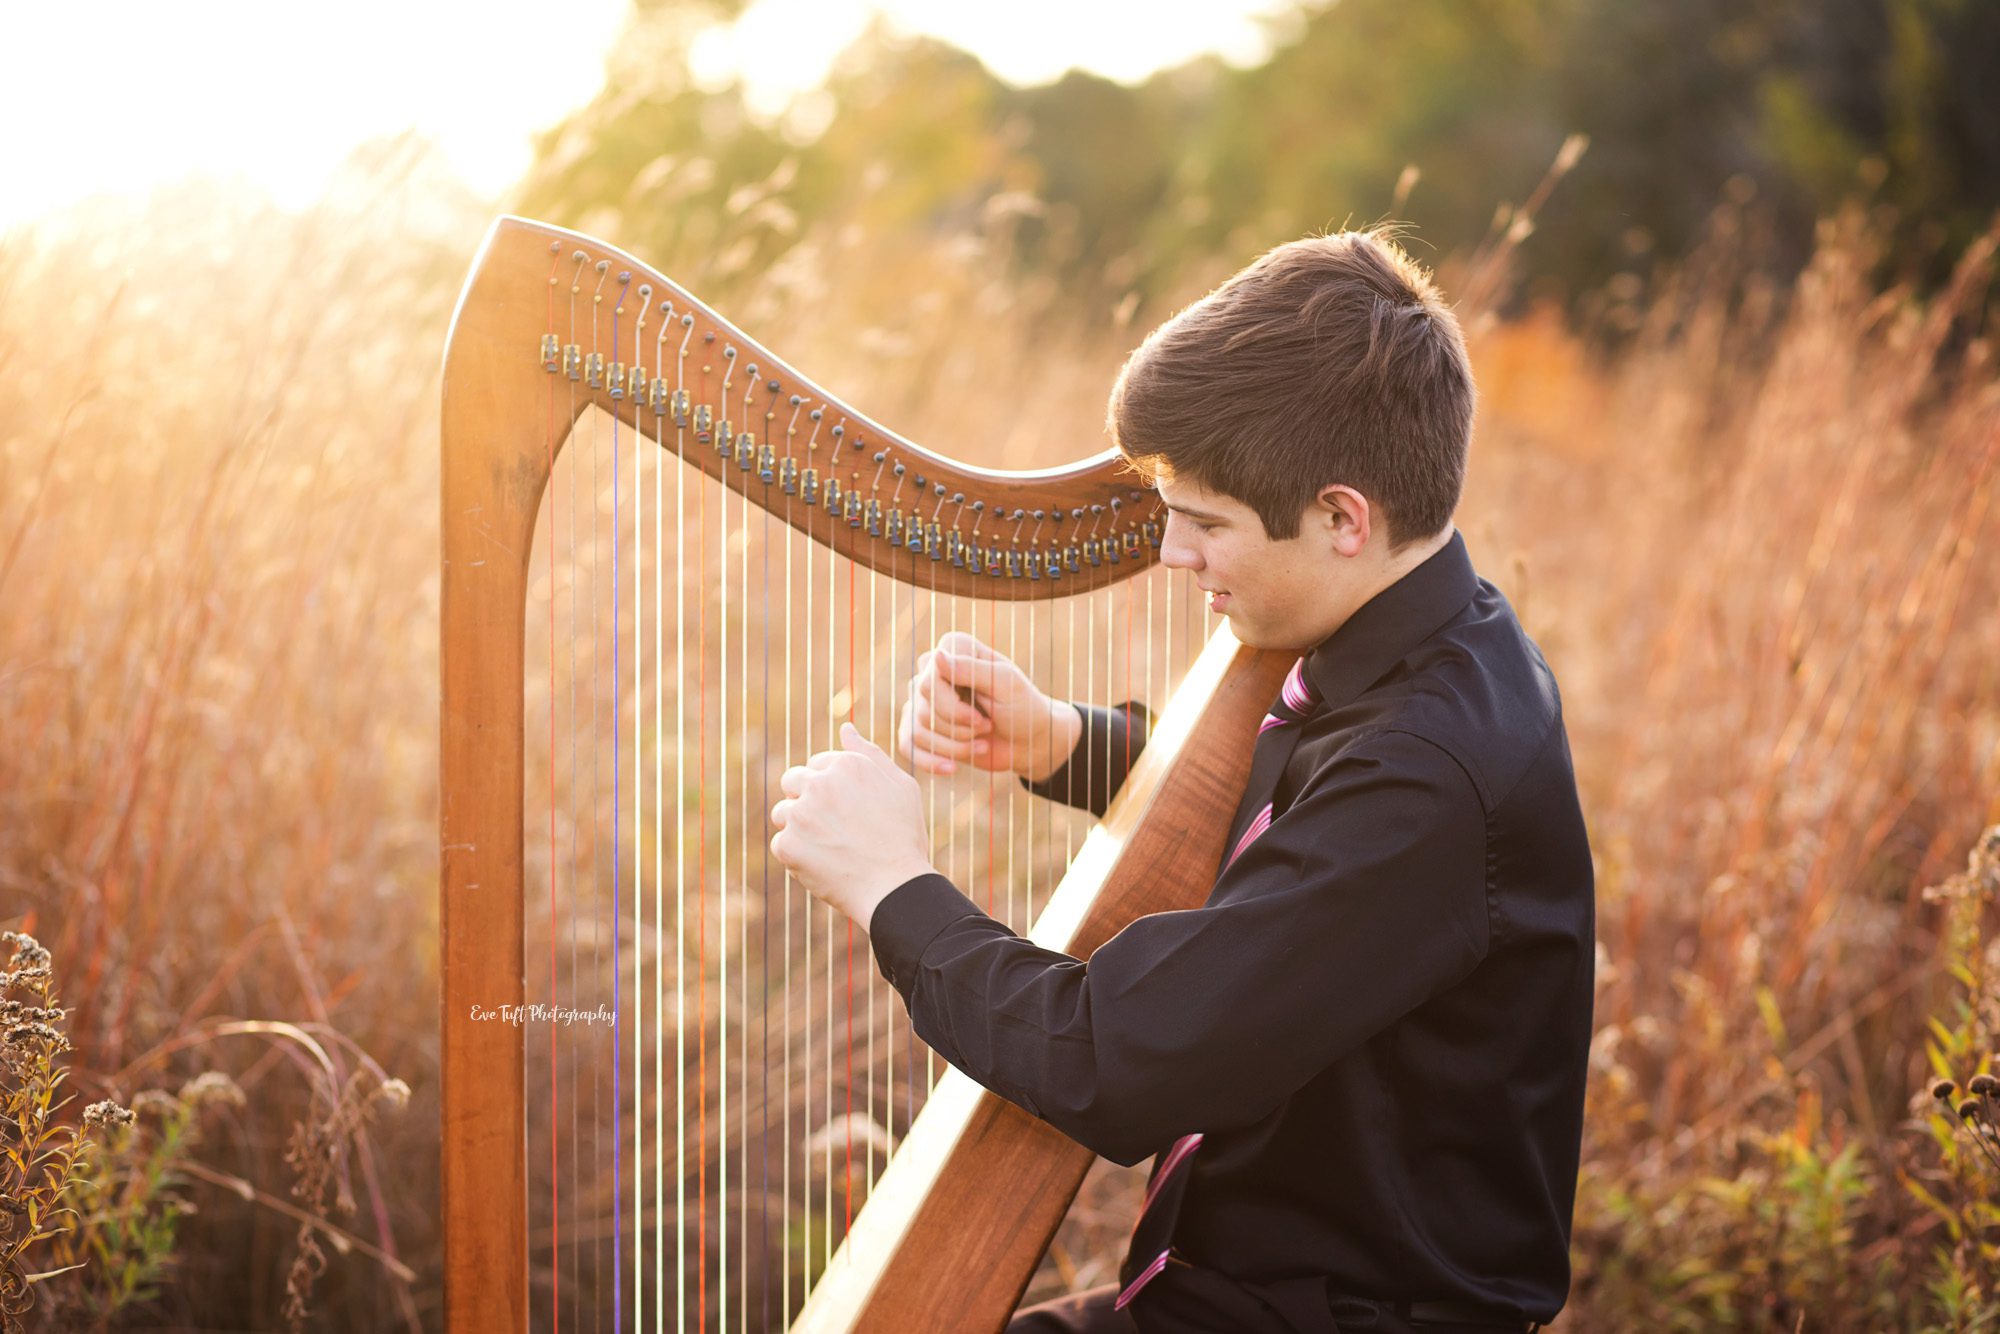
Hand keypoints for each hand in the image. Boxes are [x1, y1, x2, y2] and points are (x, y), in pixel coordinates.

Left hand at [770, 722, 938, 930]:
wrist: (896, 888)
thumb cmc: (904, 837)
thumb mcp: (901, 787)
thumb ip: (870, 753)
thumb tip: (844, 727)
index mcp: (847, 764)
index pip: (817, 764)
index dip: (831, 787)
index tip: (845, 809)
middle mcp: (820, 784)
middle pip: (791, 781)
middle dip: (805, 799)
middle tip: (831, 827)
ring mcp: (801, 815)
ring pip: (782, 813)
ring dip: (798, 826)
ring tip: (828, 847)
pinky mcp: (788, 845)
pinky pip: (782, 844)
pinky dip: (798, 856)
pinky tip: (824, 864)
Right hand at [896, 631, 1081, 780]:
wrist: (1027, 741)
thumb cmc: (1023, 707)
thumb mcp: (1006, 684)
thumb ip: (972, 669)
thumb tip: (937, 656)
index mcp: (954, 649)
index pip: (929, 681)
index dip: (952, 707)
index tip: (982, 717)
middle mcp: (934, 670)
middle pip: (922, 708)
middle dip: (958, 728)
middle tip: (987, 727)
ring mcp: (925, 699)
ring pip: (917, 731)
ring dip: (954, 746)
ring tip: (982, 744)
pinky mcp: (922, 727)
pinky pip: (908, 746)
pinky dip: (930, 761)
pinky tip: (952, 768)